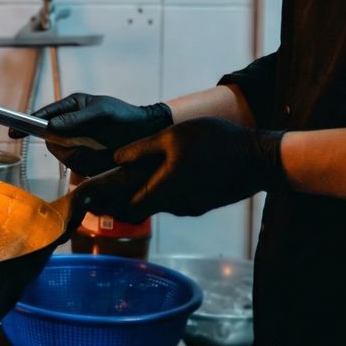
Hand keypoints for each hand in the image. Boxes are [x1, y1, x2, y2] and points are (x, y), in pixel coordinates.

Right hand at [8, 93, 172, 176]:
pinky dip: (89, 165)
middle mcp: (69, 126)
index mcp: (70, 108)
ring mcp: (76, 143)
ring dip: (80, 155)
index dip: (26, 124)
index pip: (42, 116)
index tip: (13, 132)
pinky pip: (77, 166)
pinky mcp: (85, 160)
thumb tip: (50, 126)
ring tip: (102, 149)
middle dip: (66, 146)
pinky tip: (104, 158)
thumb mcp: (101, 113)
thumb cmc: (124, 116)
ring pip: (64, 155)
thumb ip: (76, 118)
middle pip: (51, 141)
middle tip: (86, 145)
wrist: (146, 133)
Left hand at [80, 116, 286, 219]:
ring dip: (139, 193)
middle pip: (137, 208)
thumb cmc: (216, 143)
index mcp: (162, 190)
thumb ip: (142, 148)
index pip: (123, 207)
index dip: (103, 202)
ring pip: (156, 202)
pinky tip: (160, 174)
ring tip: (124, 176)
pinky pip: (173, 199)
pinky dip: (160, 190)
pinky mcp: (202, 203)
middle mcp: (174, 205)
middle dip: (116, 199)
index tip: (85, 197)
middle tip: (97, 189)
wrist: (259, 160)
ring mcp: (190, 207)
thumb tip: (116, 158)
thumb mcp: (174, 137)